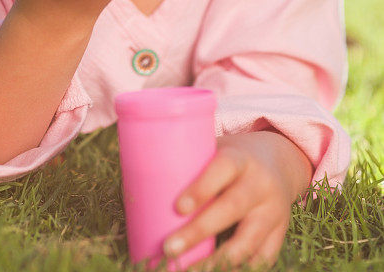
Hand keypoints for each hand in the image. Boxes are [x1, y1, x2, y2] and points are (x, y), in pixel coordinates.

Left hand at [164, 131, 312, 270]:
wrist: (279, 163)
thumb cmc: (231, 158)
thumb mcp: (216, 150)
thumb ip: (186, 164)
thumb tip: (130, 180)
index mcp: (240, 158)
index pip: (223, 169)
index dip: (202, 188)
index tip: (178, 207)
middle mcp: (260, 185)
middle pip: (231, 210)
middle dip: (198, 232)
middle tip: (168, 248)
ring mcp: (274, 213)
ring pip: (247, 244)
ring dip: (216, 263)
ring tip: (184, 270)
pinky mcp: (279, 236)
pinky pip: (260, 260)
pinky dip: (237, 270)